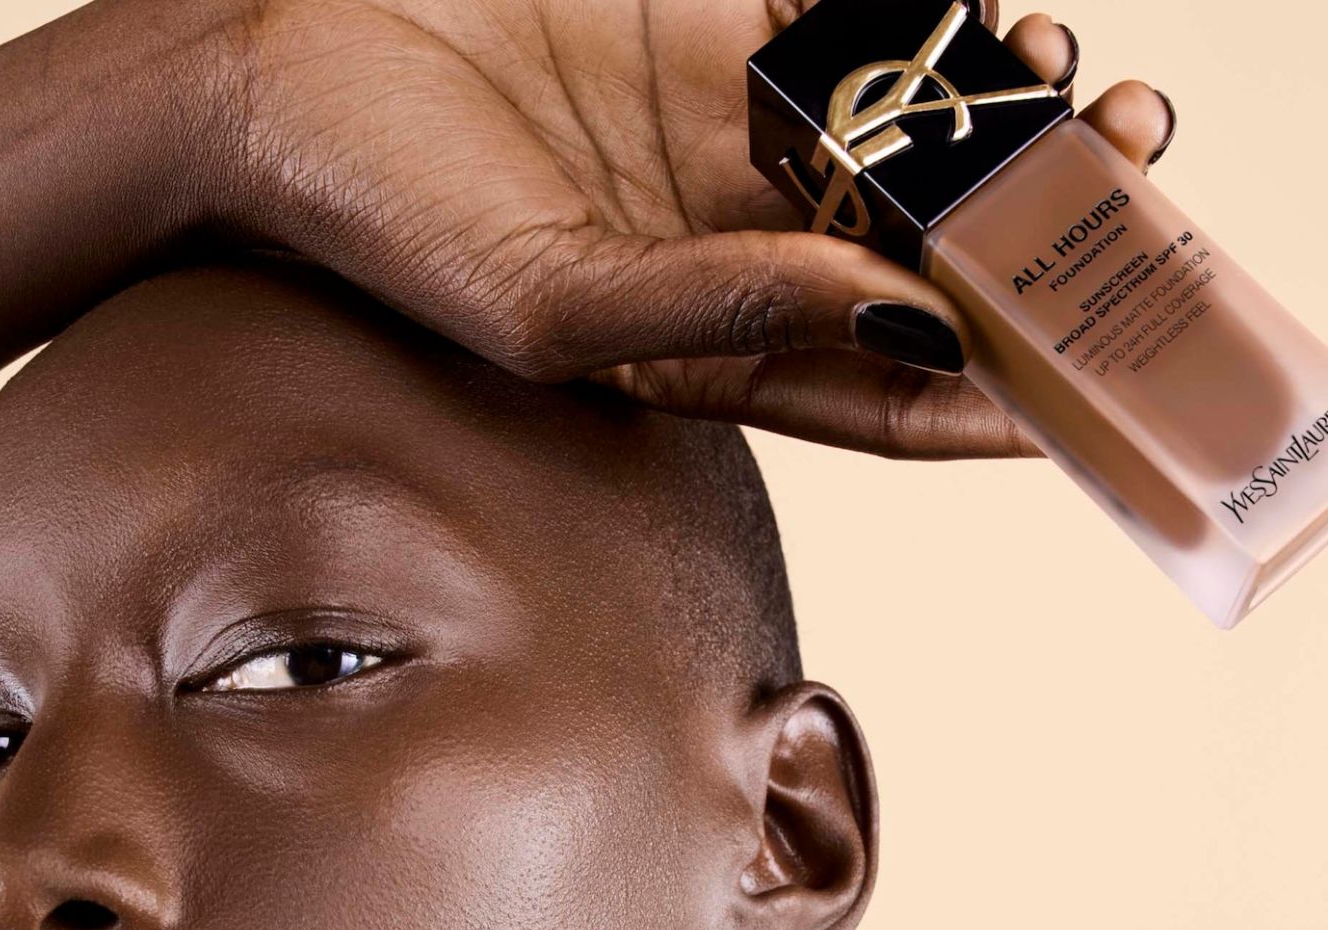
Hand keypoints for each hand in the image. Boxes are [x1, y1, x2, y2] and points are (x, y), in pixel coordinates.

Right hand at [213, 0, 1175, 457]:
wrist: (290, 63)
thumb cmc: (391, 219)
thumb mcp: (557, 301)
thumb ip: (723, 310)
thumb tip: (902, 317)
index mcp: (701, 357)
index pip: (876, 401)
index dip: (987, 402)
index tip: (1084, 386)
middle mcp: (732, 256)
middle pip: (918, 269)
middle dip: (1027, 246)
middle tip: (1128, 189)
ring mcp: (730, 141)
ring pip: (907, 146)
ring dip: (1006, 129)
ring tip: (1092, 96)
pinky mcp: (711, 28)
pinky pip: (852, 29)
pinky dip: (930, 23)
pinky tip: (999, 10)